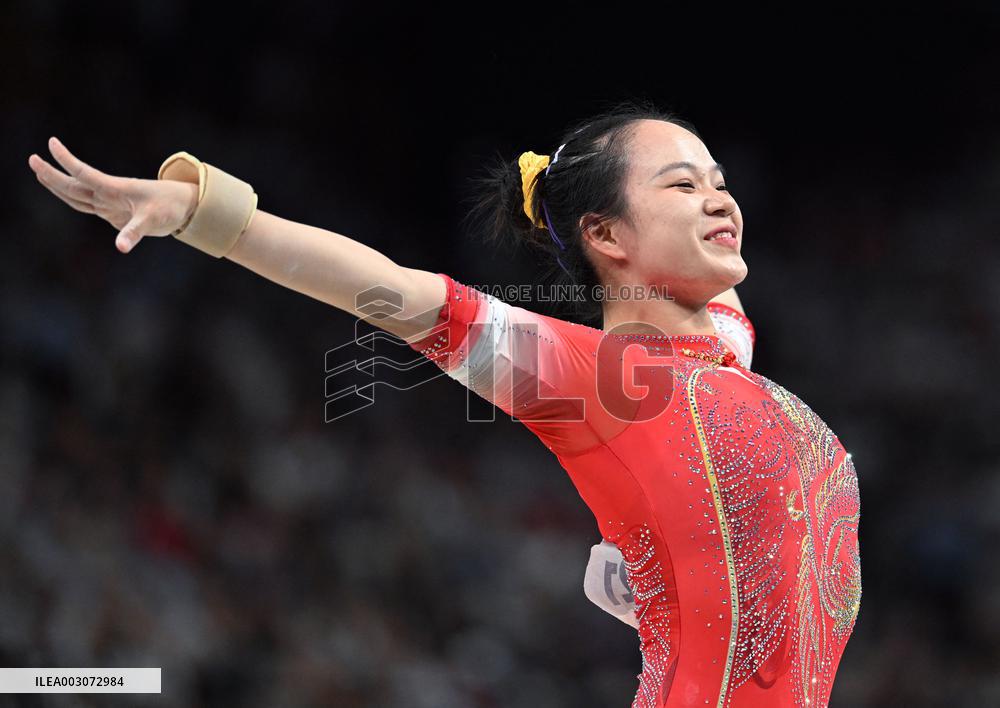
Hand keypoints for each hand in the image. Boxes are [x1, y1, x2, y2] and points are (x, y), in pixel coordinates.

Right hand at [28, 137, 198, 253]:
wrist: (182, 206)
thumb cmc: (169, 207)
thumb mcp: (153, 221)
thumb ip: (134, 232)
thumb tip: (120, 247)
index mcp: (115, 189)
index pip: (85, 174)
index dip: (68, 161)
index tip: (52, 143)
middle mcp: (108, 194)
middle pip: (74, 185)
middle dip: (53, 174)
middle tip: (32, 159)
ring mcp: (109, 203)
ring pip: (78, 194)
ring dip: (58, 185)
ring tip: (39, 171)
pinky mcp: (113, 212)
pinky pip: (87, 205)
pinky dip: (72, 199)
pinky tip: (62, 192)